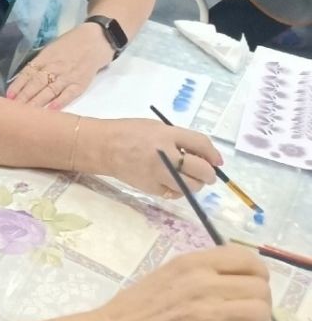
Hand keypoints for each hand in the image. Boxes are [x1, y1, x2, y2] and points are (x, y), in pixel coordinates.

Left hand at [6, 23, 113, 107]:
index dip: (18, 85)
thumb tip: (24, 77)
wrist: (96, 40)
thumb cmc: (71, 44)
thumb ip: (39, 63)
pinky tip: (51, 110)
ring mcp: (67, 76)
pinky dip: (60, 102)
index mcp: (45, 57)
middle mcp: (54, 67)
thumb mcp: (51, 49)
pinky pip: (68, 94)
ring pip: (50, 91)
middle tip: (13, 109)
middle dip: (24, 97)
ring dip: (37, 103)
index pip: (28, 73)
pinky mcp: (80, 83)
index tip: (8, 96)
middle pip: (36, 83)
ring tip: (27, 113)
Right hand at [91, 246, 268, 320]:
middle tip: (245, 311)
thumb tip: (235, 279)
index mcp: (191, 263)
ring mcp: (208, 313)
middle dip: (259, 300)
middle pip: (260, 287)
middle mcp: (203, 283)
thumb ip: (200, 272)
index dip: (257, 273)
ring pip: (260, 313)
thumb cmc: (137, 305)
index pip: (246, 258)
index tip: (250, 283)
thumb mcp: (167, 274)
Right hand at [95, 118, 220, 195]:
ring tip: (189, 177)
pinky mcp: (152, 188)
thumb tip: (202, 155)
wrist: (103, 147)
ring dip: (196, 183)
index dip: (213, 153)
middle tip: (207, 172)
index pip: (200, 144)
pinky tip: (172, 181)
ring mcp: (158, 174)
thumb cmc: (129, 132)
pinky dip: (179, 189)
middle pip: (201, 169)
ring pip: (192, 186)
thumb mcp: (155, 127)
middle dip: (209, 173)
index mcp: (165, 135)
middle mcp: (164, 155)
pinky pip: (175, 193)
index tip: (217, 160)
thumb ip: (177, 138)